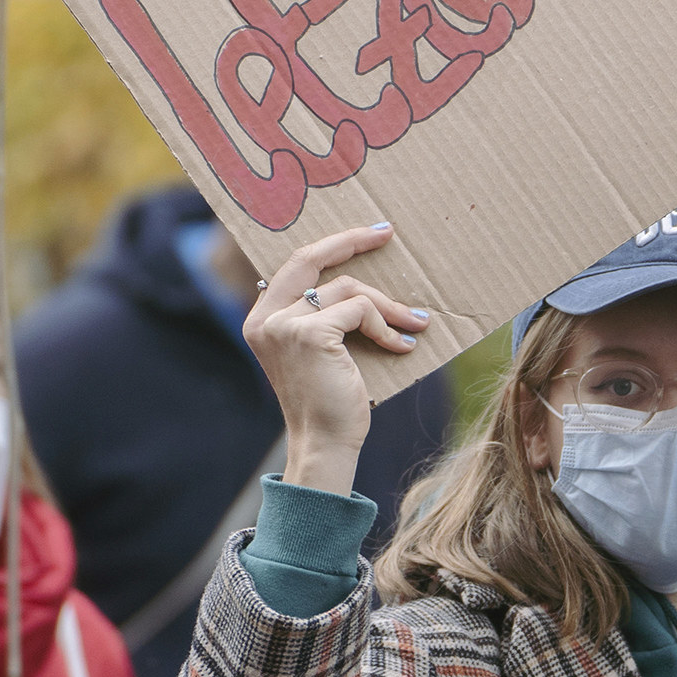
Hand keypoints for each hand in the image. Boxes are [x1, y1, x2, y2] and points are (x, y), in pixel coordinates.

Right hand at [243, 223, 431, 492]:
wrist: (325, 444)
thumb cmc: (329, 402)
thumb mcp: (319, 352)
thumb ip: (323, 316)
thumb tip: (362, 282)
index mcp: (261, 319)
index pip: (296, 264)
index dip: (333, 244)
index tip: (368, 232)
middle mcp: (266, 318)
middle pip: (312, 258)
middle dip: (352, 240)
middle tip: (386, 233)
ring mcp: (285, 324)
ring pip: (349, 289)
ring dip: (388, 306)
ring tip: (415, 322)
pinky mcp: (311, 334)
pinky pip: (361, 310)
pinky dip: (386, 326)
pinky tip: (402, 346)